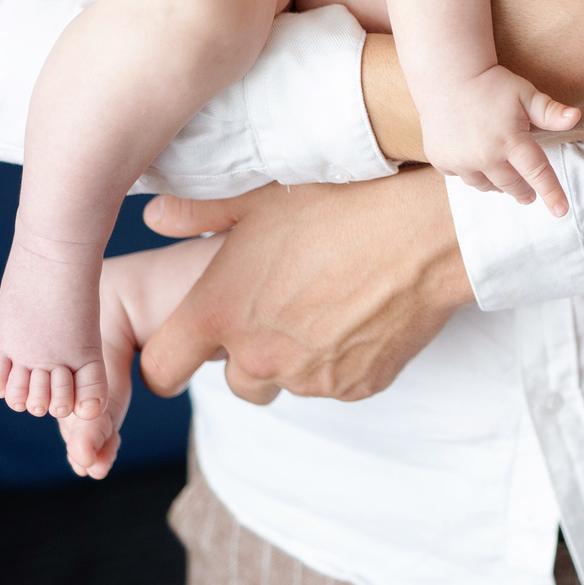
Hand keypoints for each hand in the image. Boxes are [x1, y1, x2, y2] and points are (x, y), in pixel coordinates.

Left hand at [135, 171, 470, 404]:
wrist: (429, 231)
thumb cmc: (344, 201)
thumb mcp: (264, 197)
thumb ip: (200, 212)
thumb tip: (154, 217)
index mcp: (220, 312)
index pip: (160, 370)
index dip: (169, 358)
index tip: (189, 344)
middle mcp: (257, 357)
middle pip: (233, 381)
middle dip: (249, 353)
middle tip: (284, 305)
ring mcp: (309, 378)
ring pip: (287, 381)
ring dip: (297, 357)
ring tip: (329, 302)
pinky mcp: (356, 388)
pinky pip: (336, 383)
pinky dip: (342, 359)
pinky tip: (364, 312)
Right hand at [423, 67, 578, 208]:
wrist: (446, 76)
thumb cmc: (491, 84)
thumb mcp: (524, 94)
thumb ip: (550, 111)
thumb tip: (576, 117)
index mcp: (510, 140)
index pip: (537, 173)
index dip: (551, 193)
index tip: (561, 211)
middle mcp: (485, 156)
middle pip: (512, 185)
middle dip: (524, 191)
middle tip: (529, 195)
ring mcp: (460, 161)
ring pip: (487, 185)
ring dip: (499, 183)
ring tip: (505, 178)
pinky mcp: (441, 161)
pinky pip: (463, 176)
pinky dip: (473, 173)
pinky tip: (476, 161)